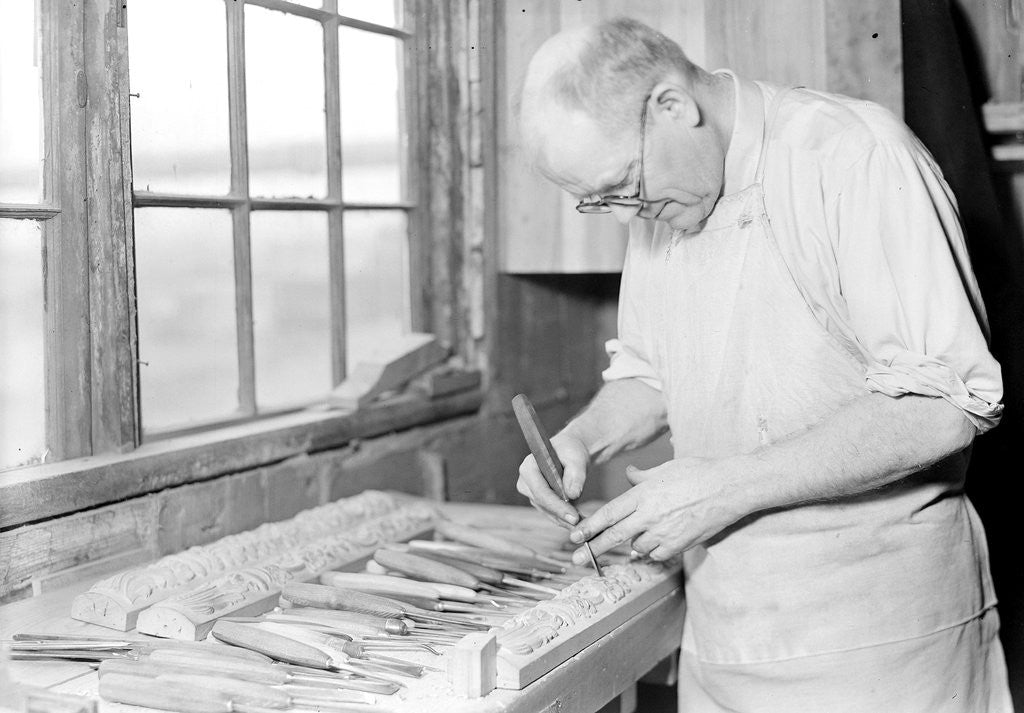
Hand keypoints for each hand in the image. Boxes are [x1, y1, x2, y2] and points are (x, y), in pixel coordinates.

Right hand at [516, 432, 590, 525]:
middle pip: (542, 504)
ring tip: (583, 524)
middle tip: (581, 524)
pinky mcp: (538, 501)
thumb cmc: (571, 451)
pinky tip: (578, 521)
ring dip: (564, 519)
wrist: (569, 453)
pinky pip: (551, 513)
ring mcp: (530, 493)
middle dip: (562, 515)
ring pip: (547, 511)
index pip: (540, 492)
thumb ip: (575, 475)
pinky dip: (564, 518)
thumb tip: (572, 495)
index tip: (574, 517)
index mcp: (529, 467)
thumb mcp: (577, 458)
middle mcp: (525, 482)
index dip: (557, 506)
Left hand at [568, 457, 744, 562]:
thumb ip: (642, 476)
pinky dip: (653, 551)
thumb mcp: (666, 468)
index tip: (575, 536)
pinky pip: (658, 554)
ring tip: (639, 535)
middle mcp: (650, 515)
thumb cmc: (699, 473)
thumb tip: (628, 474)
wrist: (729, 487)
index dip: (589, 526)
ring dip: (632, 543)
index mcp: (643, 494)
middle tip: (576, 559)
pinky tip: (656, 543)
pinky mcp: (680, 544)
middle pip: (614, 536)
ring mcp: (665, 532)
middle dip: (593, 548)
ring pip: (637, 546)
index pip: (608, 513)